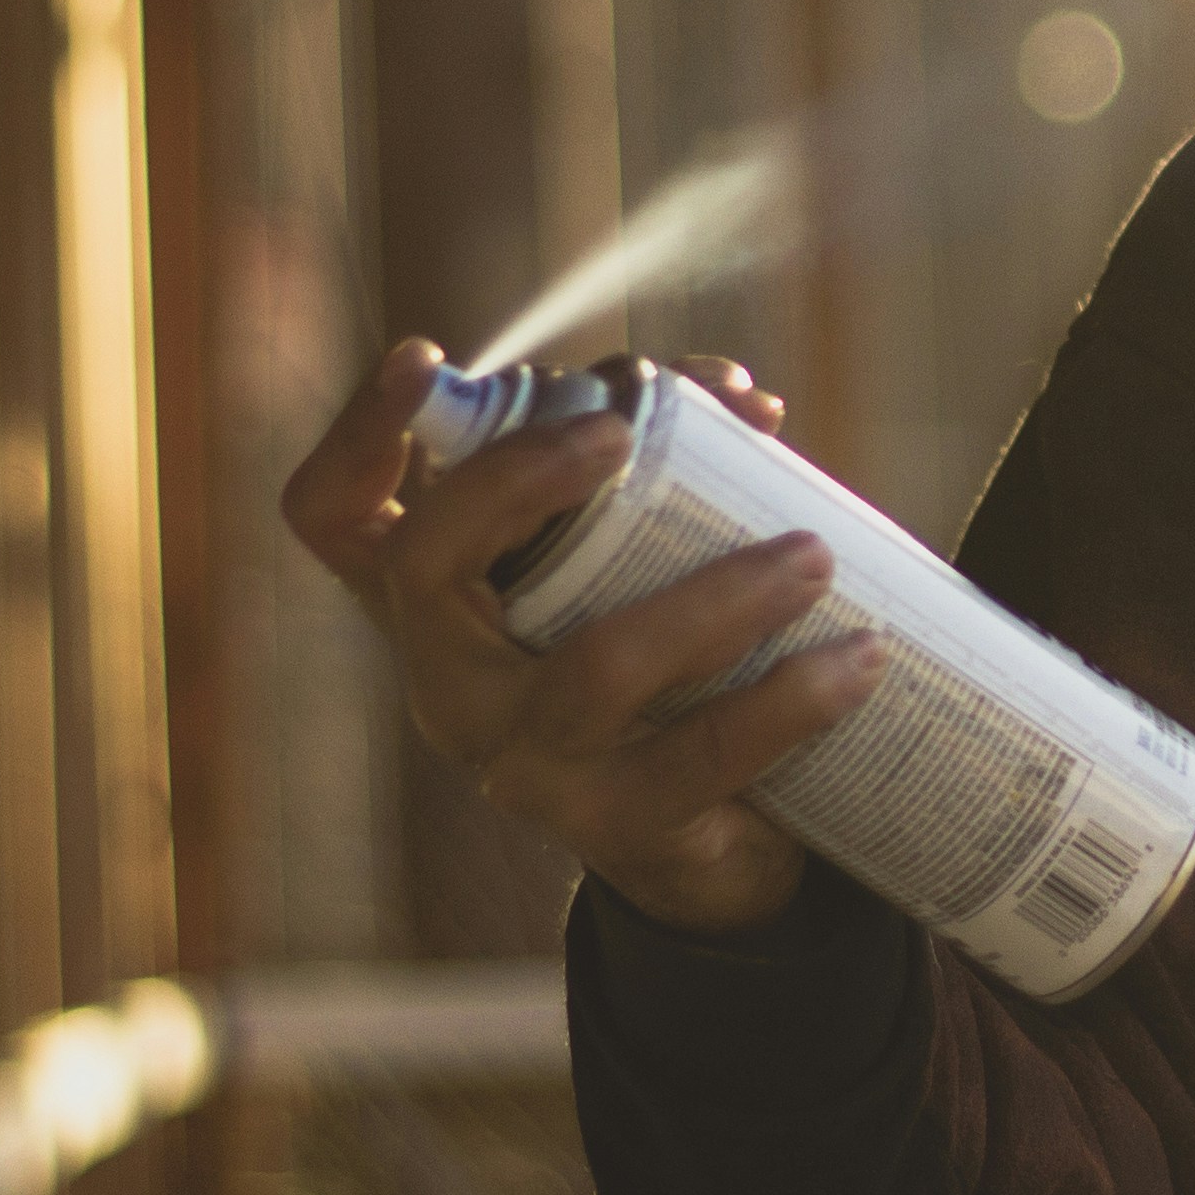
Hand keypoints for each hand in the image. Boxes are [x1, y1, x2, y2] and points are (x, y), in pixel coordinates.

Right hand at [278, 337, 889, 936]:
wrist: (710, 837)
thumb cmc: (662, 651)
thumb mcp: (634, 555)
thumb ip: (665, 460)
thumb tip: (740, 399)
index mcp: (438, 604)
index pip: (335, 517)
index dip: (356, 434)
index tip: (421, 357)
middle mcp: (450, 682)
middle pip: (424, 566)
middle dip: (515, 481)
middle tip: (618, 429)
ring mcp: (523, 762)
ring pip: (595, 667)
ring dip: (714, 597)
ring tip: (811, 554)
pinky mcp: (613, 824)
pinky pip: (701, 755)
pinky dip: (791, 698)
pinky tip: (859, 656)